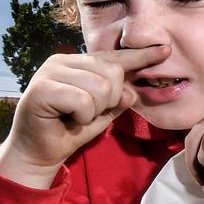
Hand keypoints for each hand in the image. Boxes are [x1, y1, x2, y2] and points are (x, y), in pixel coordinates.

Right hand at [0, 46, 169, 186]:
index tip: (165, 50)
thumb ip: (119, 98)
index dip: (140, 56)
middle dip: (110, 100)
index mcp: (78, 63)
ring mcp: (50, 71)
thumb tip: (132, 91)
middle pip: (113, 73)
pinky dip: (83, 116)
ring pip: (101, 87)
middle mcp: (62, 61)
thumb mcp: (103, 112)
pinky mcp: (41, 88)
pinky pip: (83, 101)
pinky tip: (68, 119)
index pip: (114, 57)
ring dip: (95, 111)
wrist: (39, 153)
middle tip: (87, 113)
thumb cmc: (70, 129)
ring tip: (77, 116)